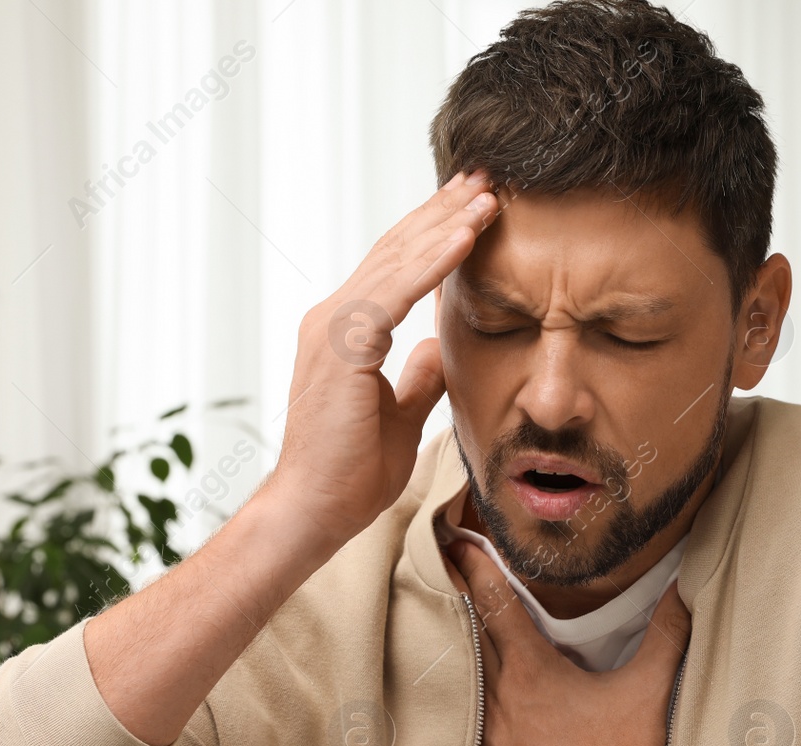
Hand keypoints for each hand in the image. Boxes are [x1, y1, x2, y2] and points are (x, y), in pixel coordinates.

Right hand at [263, 171, 502, 551]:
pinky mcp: (341, 346)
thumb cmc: (350, 472)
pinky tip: (466, 237)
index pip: (396, 268)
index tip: (475, 208)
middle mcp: (333, 318)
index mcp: (346, 331)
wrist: (313, 511)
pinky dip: (433, 263)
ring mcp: (332, 328)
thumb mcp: (402, 413)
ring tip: (487, 196)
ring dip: (446, 225)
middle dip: (442, 212)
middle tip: (485, 178)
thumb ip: (420, 373)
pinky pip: (395, 292)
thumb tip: (443, 342)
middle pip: (396, 250)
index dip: (435, 234)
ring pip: (397, 261)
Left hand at [441, 538, 692, 745]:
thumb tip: (685, 589)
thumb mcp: (647, 692)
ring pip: (453, 686)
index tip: (457, 542)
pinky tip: (446, 713)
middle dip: (454, 603)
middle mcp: (493, 701)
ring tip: (439, 635)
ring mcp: (477, 742)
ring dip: (451, 659)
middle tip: (439, 572)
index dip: (476, 568)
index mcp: (530, 672)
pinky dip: (450, 719)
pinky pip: (452, 738)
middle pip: (462, 636)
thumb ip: (666, 634)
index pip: (495, 604)